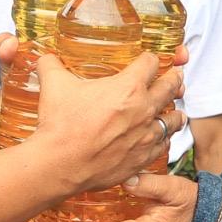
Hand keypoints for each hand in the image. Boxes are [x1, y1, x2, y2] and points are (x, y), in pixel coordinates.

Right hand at [30, 51, 183, 191]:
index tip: (148, 61)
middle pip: (171, 87)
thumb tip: (46, 57)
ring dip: (175, 111)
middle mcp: (144, 109)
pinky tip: (160, 137)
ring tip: (175, 109)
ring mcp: (146, 135)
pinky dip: (164, 139)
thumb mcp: (53, 85)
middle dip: (173, 79)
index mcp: (128, 87)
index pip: (151, 63)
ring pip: (174, 119)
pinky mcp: (143, 157)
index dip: (150, 59)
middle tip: (175, 76)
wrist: (60, 164)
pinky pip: (164, 145)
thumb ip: (52, 65)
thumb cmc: (60, 125)